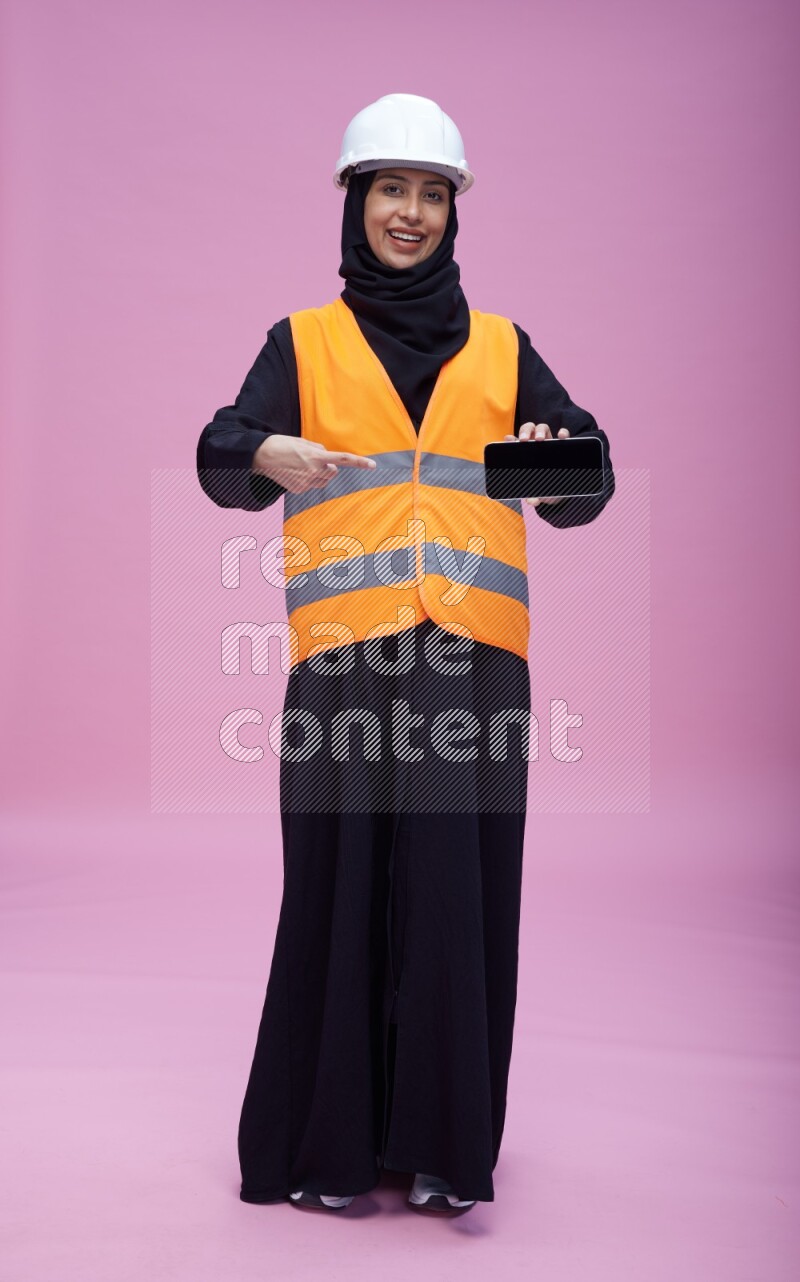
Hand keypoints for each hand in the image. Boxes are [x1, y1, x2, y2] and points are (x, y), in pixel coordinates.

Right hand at [252, 436, 376, 493]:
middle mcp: (313, 471)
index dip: (359, 462)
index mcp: (316, 456)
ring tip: (302, 466)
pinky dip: (307, 479)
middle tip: (312, 460)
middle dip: (327, 467)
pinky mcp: (299, 489)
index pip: (343, 459)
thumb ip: (318, 449)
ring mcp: (306, 482)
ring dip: (319, 474)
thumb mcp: (302, 441)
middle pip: (333, 472)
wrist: (260, 456)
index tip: (373, 465)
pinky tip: (294, 472)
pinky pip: (311, 485)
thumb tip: (327, 457)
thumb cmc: (281, 445)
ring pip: (323, 480)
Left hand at [503, 422, 569, 505]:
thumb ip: (534, 497)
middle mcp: (535, 445)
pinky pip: (563, 434)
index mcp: (524, 454)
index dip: (510, 439)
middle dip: (525, 432)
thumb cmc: (544, 487)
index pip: (515, 442)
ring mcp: (549, 442)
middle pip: (528, 429)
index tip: (508, 440)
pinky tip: (561, 437)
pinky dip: (563, 432)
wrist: (561, 489)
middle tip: (525, 440)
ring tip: (540, 439)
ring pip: (542, 427)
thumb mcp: (539, 493)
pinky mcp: (562, 444)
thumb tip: (531, 502)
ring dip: (540, 431)